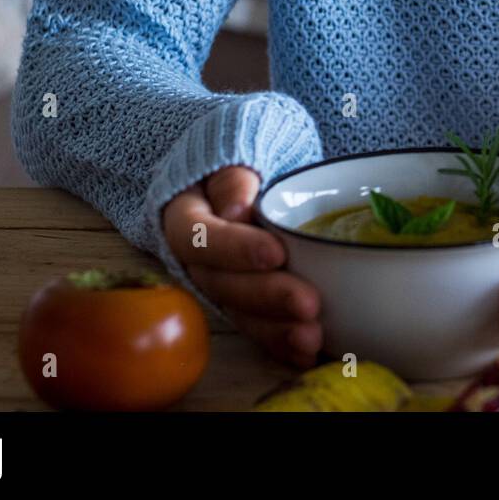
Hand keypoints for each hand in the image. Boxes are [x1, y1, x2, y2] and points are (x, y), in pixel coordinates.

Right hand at [162, 165, 321, 367]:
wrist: (243, 168)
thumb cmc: (242, 152)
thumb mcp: (236, 146)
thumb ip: (234, 175)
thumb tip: (236, 209)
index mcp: (186, 215)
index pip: (199, 237)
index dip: (235, 249)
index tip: (276, 252)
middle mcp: (198, 258)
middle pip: (223, 284)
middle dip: (266, 296)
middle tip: (308, 303)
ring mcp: (221, 283)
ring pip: (241, 313)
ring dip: (276, 330)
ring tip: (312, 336)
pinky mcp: (245, 302)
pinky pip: (259, 327)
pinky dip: (283, 343)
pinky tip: (310, 353)